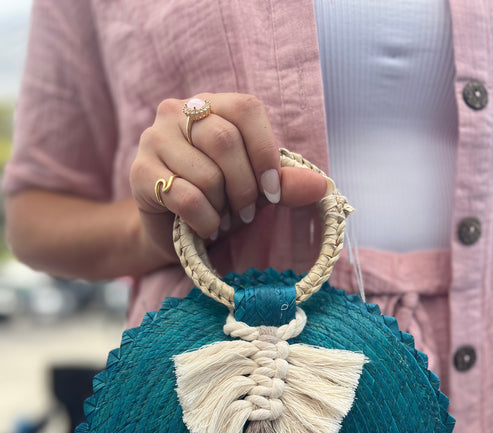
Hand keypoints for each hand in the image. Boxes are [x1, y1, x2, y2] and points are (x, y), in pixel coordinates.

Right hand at [129, 93, 327, 260]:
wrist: (173, 234)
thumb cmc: (218, 203)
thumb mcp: (256, 192)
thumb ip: (285, 184)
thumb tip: (322, 187)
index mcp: (210, 105)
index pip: (246, 109)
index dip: (265, 153)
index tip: (272, 193)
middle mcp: (176, 112)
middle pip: (225, 140)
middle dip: (244, 188)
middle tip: (244, 214)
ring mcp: (153, 139)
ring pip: (206, 174)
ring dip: (222, 209)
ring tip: (220, 219)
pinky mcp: (138, 172)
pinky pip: (185, 197)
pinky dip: (204, 221)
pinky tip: (204, 228)